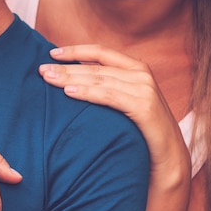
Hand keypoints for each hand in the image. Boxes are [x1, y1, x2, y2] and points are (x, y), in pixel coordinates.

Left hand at [39, 44, 189, 178]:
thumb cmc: (141, 131)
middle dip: (66, 66)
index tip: (52, 53)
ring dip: (71, 77)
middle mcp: (142, 74)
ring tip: (49, 79)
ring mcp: (144, 89)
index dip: (76, 50)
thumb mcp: (126, 102)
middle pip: (96, 66)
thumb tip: (74, 77)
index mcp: (137, 68)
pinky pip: (109, 96)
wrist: (168, 159)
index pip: (101, 52)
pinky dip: (87, 92)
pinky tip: (69, 92)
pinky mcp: (144, 107)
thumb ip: (109, 86)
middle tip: (41, 69)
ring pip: (100, 79)